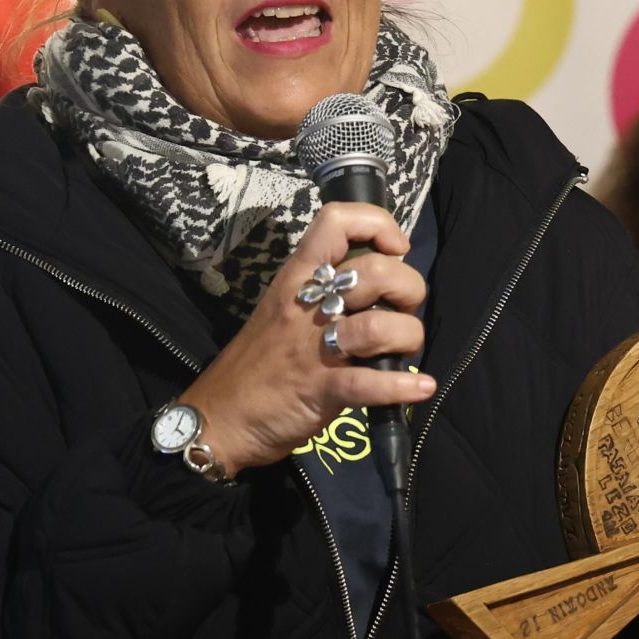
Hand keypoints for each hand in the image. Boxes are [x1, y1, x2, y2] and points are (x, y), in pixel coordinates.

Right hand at [181, 202, 434, 476]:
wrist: (217, 417)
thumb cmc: (255, 362)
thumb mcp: (282, 309)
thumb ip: (323, 292)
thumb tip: (379, 282)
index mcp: (296, 279)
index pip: (336, 222)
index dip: (378, 224)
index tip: (394, 249)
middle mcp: (306, 306)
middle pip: (376, 272)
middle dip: (408, 289)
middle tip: (402, 311)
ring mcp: (313, 349)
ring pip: (381, 326)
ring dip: (409, 337)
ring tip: (406, 350)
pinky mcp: (321, 391)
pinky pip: (372, 383)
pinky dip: (403, 386)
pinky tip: (420, 388)